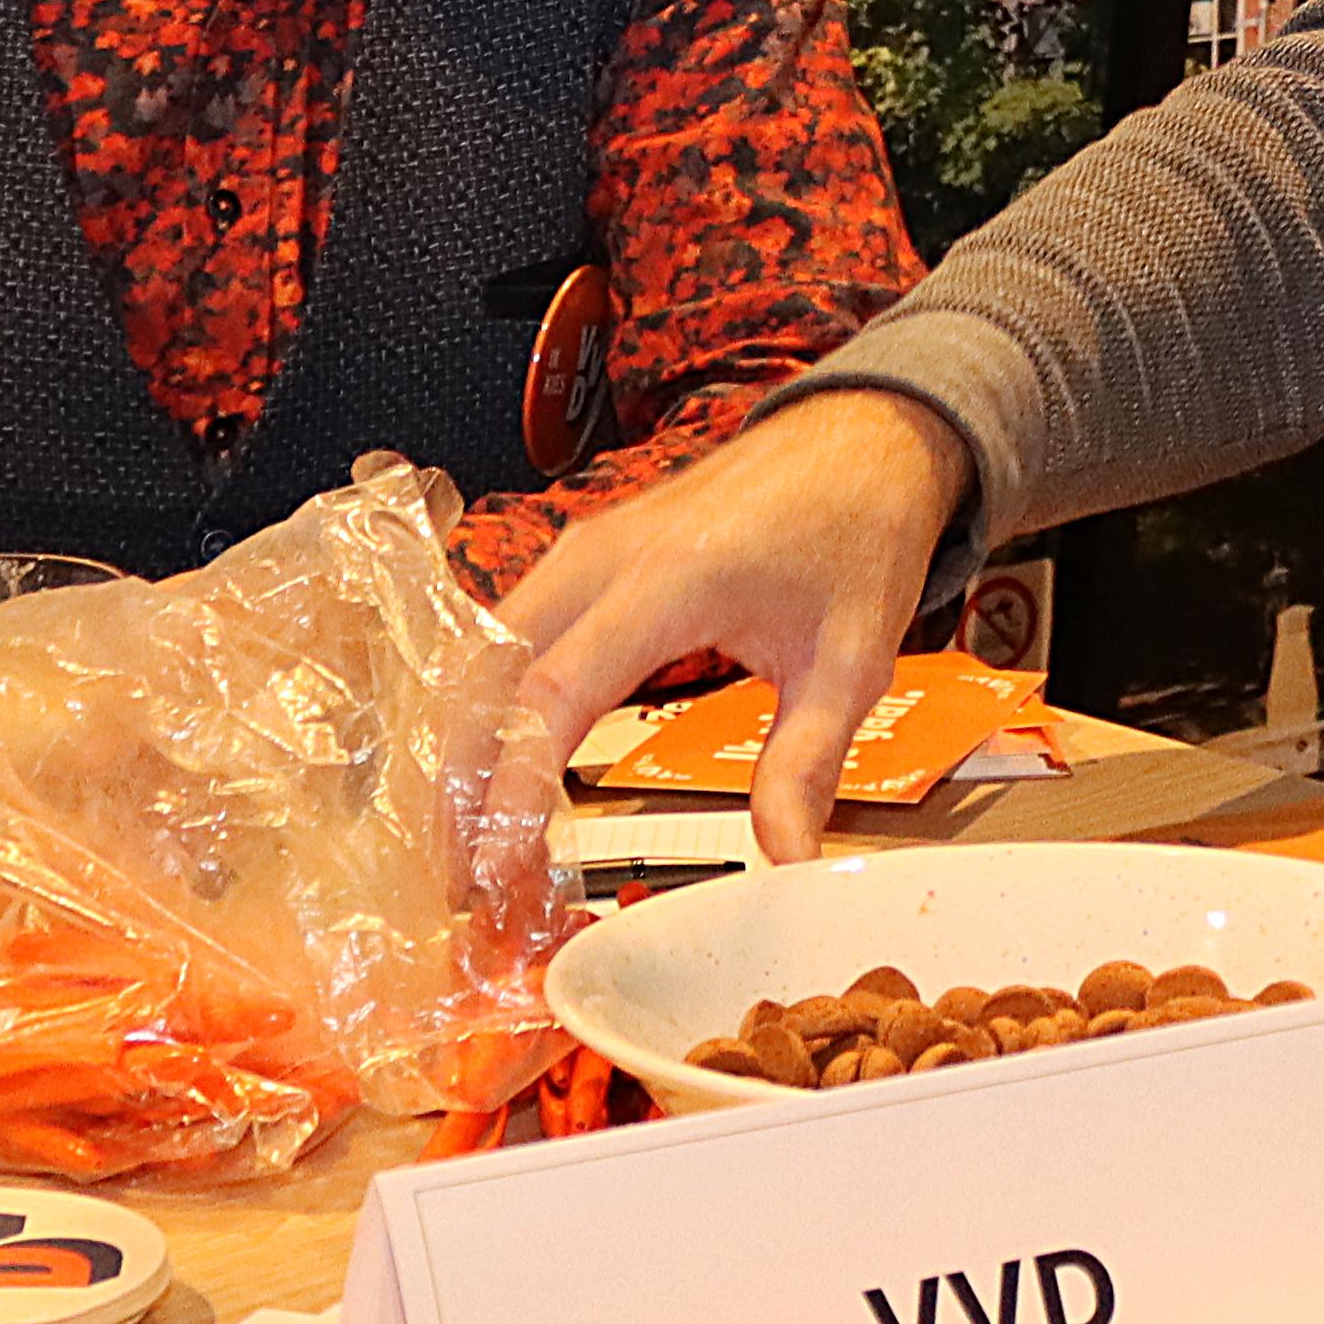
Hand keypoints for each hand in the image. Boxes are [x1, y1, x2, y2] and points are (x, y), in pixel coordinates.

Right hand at [491, 387, 980, 863]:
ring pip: (483, 653)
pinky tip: (497, 771)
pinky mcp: (583, 553)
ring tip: (471, 846)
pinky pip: (507, 632)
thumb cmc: (856, 533)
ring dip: (465, 746)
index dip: (512, 786)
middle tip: (461, 886)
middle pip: (489, 676)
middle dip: (462, 783)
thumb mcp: (851, 658)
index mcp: (670, 578)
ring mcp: (584, 547)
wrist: (862, 437)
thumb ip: (806, 763)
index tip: (490, 869)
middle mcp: (605, 554)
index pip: (555, 694)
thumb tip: (786, 861)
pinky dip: (488, 705)